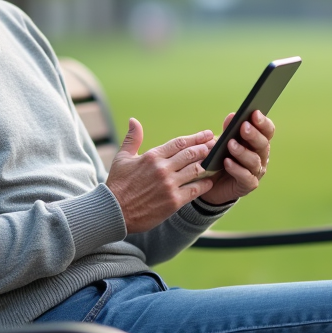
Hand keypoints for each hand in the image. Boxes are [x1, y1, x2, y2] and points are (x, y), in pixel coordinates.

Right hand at [105, 118, 215, 233]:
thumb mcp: (122, 158)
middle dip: (206, 148)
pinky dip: (205, 184)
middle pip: (191, 154)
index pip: (179, 142)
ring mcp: (169, 185)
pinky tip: (210, 181)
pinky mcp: (173, 201)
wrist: (114, 212)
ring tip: (217, 161)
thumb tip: (134, 120)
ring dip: (208, 164)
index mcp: (152, 156)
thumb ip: (132, 139)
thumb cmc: (117, 185)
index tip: (207, 134)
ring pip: (196, 170)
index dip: (196, 137)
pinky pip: (195, 189)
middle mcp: (162, 168)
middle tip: (217, 145)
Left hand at [200, 110, 274, 205]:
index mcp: (257, 142)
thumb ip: (228, 130)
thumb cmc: (220, 158)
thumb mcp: (222, 142)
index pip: (267, 131)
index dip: (263, 122)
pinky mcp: (248, 185)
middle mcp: (260, 156)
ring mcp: (256, 172)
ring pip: (254, 160)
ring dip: (242, 151)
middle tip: (243, 127)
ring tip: (230, 144)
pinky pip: (245, 177)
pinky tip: (227, 162)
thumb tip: (232, 116)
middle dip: (253, 134)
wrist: (210, 182)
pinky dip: (237, 169)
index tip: (255, 113)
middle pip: (263, 144)